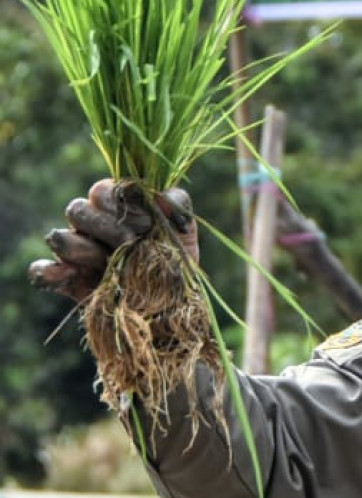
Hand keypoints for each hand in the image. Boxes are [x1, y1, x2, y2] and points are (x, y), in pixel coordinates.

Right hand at [29, 180, 197, 303]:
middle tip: (131, 246)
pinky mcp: (68, 281)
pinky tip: (70, 277)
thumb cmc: (175, 261)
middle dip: (106, 229)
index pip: (102, 191)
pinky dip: (50, 274)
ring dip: (84, 251)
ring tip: (110, 266)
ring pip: (59, 238)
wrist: (170, 307)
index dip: (121, 205)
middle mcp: (91, 225)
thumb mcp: (183, 231)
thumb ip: (176, 205)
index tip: (145, 224)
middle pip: (77, 210)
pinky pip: (41, 272)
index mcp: (115, 205)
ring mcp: (77, 253)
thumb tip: (159, 197)